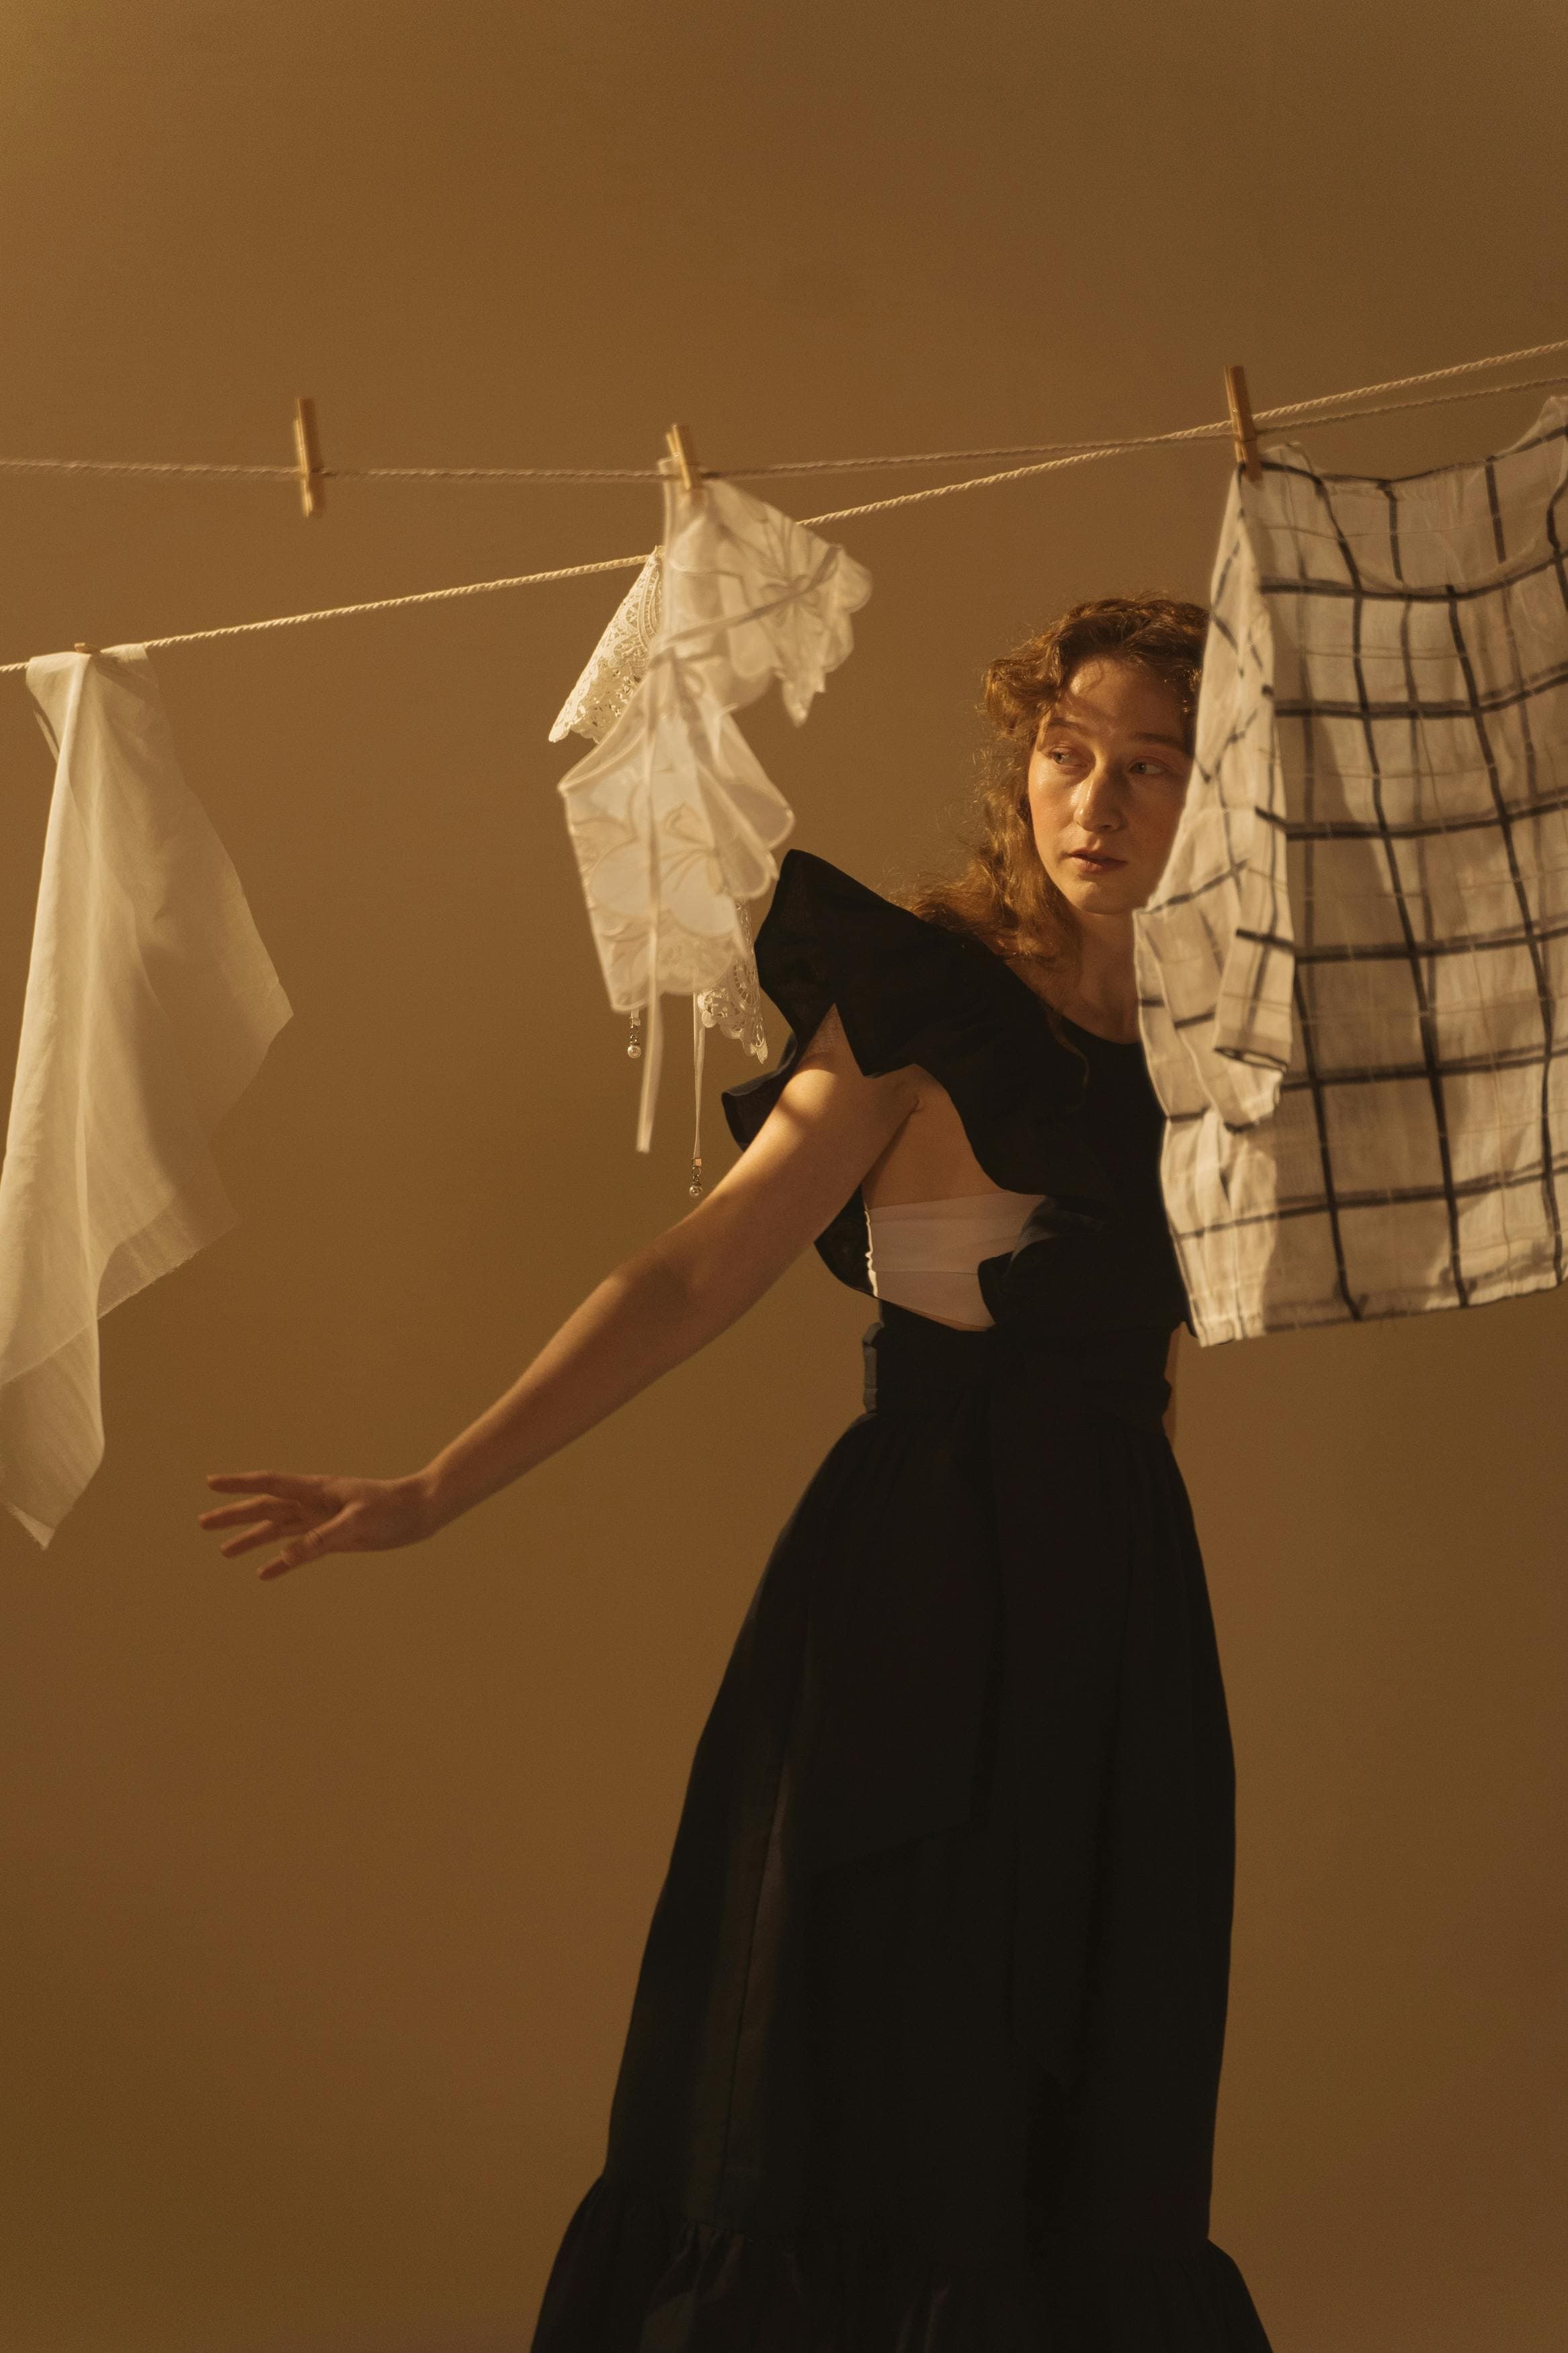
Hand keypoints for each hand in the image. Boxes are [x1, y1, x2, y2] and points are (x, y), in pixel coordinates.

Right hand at [198, 1469, 433, 1579]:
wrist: (420, 1511)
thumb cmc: (392, 1508)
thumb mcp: (357, 1523)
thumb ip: (322, 1539)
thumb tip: (284, 1556)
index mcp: (316, 1491)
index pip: (270, 1484)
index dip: (239, 1485)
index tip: (211, 1484)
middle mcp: (313, 1503)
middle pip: (265, 1508)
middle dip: (234, 1515)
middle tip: (203, 1523)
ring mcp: (322, 1520)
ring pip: (278, 1530)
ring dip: (251, 1539)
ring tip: (224, 1552)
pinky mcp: (334, 1538)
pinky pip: (300, 1550)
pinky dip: (281, 1562)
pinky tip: (264, 1573)